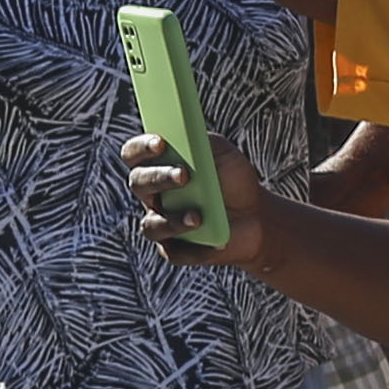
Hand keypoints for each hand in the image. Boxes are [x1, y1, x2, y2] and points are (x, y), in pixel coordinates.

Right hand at [120, 123, 271, 268]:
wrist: (255, 215)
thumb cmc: (233, 179)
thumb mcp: (224, 154)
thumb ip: (204, 143)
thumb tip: (189, 136)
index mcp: (157, 166)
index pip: (134, 153)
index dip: (142, 147)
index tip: (161, 142)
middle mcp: (152, 195)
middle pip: (139, 184)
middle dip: (159, 178)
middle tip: (184, 175)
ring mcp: (161, 223)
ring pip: (152, 225)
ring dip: (173, 221)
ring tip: (199, 217)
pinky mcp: (175, 250)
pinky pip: (176, 252)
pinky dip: (196, 248)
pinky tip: (216, 243)